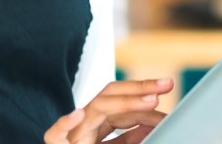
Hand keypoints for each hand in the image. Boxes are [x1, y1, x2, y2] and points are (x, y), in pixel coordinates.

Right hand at [43, 78, 173, 143]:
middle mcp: (84, 123)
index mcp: (98, 124)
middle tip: (166, 84)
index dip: (145, 97)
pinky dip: (64, 124)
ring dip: (125, 102)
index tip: (168, 96)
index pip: (122, 102)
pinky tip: (79, 114)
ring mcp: (71, 134)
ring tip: (150, 100)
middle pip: (110, 96)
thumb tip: (155, 122)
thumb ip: (133, 137)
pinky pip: (54, 135)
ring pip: (94, 109)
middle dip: (139, 88)